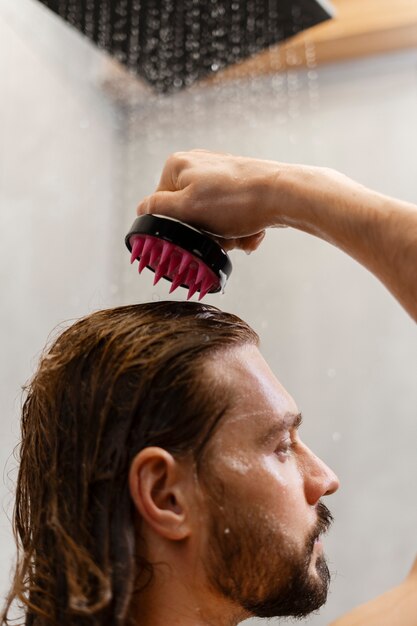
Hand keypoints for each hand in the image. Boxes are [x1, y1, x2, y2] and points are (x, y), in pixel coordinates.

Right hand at [136, 149, 286, 252]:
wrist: (283, 195)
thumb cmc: (237, 201)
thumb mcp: (188, 209)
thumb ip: (159, 209)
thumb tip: (141, 209)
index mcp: (177, 166)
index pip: (162, 206)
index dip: (179, 227)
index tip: (196, 234)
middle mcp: (197, 165)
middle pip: (189, 215)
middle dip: (208, 234)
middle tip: (224, 237)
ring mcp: (219, 175)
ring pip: (212, 220)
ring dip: (227, 235)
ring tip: (241, 234)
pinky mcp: (239, 185)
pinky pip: (231, 215)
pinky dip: (240, 228)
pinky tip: (252, 231)